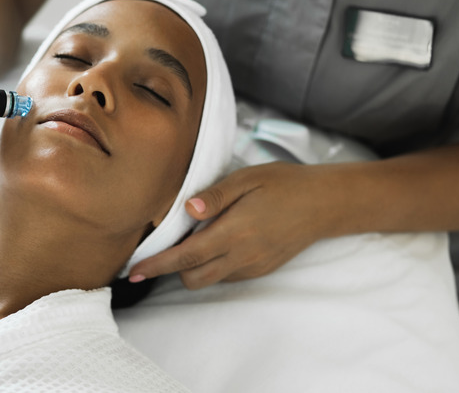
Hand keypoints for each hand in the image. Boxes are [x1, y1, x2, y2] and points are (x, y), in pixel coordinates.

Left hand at [130, 162, 338, 288]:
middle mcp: (242, 256)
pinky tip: (216, 241)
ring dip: (193, 267)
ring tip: (192, 240)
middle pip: (192, 277)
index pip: (186, 256)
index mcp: (234, 232)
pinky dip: (213, 265)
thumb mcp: (247, 179)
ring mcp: (253, 267)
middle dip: (171, 268)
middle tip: (163, 245)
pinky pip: (228, 276)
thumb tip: (187, 209)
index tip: (133, 270)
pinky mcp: (262, 270)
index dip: (156, 265)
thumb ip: (215, 196)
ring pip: (209, 279)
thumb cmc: (284, 184)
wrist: (325, 203)